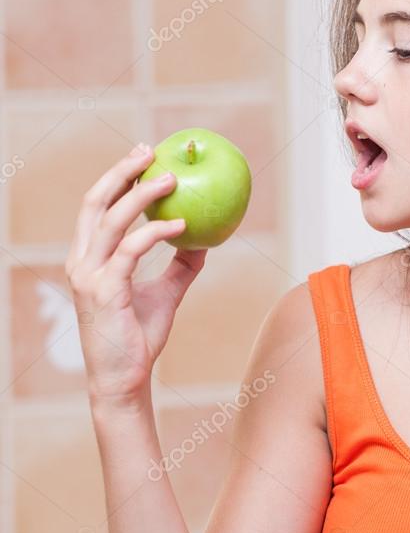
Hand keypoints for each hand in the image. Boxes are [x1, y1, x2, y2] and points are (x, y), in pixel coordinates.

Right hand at [65, 144, 207, 405]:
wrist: (124, 380)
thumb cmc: (139, 337)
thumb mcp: (166, 294)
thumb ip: (180, 265)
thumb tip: (204, 238)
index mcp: (87, 259)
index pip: (96, 207)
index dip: (116, 178)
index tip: (144, 156)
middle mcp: (81, 263)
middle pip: (94, 203)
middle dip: (120, 172)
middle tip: (150, 152)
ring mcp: (89, 277)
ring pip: (111, 221)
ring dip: (142, 195)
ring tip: (172, 179)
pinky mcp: (105, 292)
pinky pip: (130, 252)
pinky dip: (156, 233)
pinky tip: (182, 226)